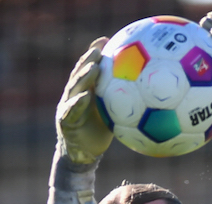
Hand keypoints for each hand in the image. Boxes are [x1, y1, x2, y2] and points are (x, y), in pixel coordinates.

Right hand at [56, 37, 111, 167]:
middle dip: (88, 59)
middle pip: (79, 73)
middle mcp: (74, 95)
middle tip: (99, 49)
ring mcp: (67, 107)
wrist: (84, 155)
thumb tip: (146, 91)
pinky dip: (78, 103)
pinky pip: (71, 110)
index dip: (94, 53)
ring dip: (83, 77)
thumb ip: (122, 100)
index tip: (105, 40)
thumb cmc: (101, 132)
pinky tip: (86, 97)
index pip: (88, 67)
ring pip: (74, 88)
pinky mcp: (65, 121)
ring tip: (94, 68)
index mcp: (85, 90)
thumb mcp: (113, 114)